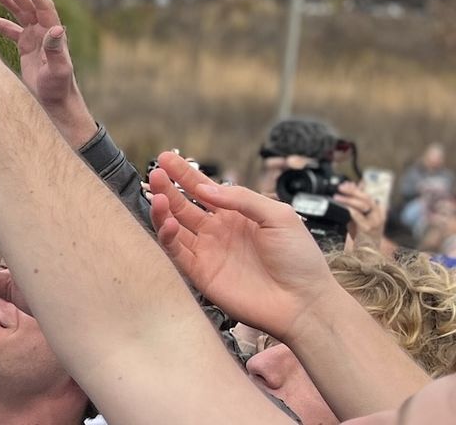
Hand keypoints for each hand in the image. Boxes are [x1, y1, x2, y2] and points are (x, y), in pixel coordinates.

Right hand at [0, 0, 95, 147]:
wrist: (54, 102)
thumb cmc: (59, 87)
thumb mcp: (59, 70)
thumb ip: (56, 50)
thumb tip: (56, 30)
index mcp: (52, 32)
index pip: (43, 6)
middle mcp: (43, 31)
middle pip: (27, 5)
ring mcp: (32, 37)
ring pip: (15, 12)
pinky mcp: (23, 45)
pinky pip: (6, 28)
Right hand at [148, 152, 335, 338]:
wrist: (305, 302)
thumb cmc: (300, 260)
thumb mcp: (279, 216)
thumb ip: (242, 198)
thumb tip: (207, 188)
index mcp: (237, 216)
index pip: (204, 189)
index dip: (185, 174)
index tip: (167, 158)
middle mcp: (218, 232)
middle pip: (183, 205)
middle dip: (167, 187)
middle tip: (156, 173)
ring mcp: (208, 252)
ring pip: (174, 226)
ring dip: (162, 209)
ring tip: (156, 194)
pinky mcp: (201, 274)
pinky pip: (176, 251)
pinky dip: (166, 236)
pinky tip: (167, 222)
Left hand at [336, 181, 385, 251]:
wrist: (369, 252)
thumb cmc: (364, 234)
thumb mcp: (360, 216)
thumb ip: (357, 202)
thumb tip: (353, 186)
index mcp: (378, 210)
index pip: (368, 194)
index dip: (357, 187)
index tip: (347, 183)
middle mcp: (378, 215)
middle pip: (367, 198)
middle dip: (353, 191)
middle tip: (341, 188)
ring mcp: (374, 222)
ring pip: (363, 205)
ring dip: (349, 199)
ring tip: (337, 197)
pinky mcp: (367, 229)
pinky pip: (358, 217)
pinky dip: (351, 210)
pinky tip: (344, 208)